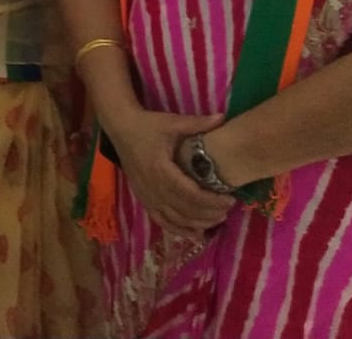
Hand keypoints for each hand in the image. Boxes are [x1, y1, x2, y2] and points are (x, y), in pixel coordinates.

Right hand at [104, 109, 234, 238]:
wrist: (121, 128)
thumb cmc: (148, 125)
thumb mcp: (172, 122)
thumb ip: (198, 123)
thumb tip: (223, 118)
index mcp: (160, 169)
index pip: (189, 193)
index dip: (211, 201)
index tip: (230, 199)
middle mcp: (152, 187)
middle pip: (184, 209)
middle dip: (209, 213)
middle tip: (228, 210)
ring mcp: (146, 195)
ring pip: (174, 219)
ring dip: (197, 224)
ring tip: (217, 220)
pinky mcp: (143, 199)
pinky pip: (162, 220)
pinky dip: (179, 230)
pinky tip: (196, 234)